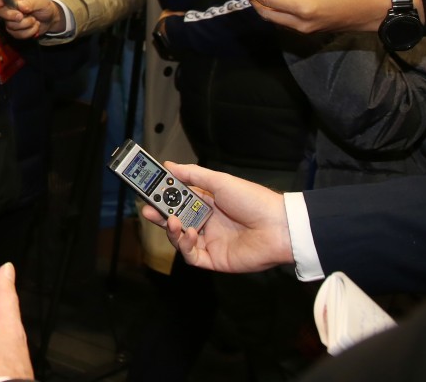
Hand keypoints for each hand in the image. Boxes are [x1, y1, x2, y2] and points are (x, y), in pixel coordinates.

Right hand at [0, 0, 60, 39]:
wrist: (50, 19)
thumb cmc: (44, 6)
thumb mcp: (41, 1)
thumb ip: (31, 3)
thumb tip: (20, 6)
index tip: (0, 4)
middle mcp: (10, 7)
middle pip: (0, 12)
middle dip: (10, 16)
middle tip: (21, 16)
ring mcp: (11, 20)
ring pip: (10, 25)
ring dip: (25, 25)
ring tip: (34, 20)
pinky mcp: (15, 30)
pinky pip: (17, 34)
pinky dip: (28, 32)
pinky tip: (35, 27)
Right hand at [139, 162, 293, 273]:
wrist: (278, 227)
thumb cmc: (254, 201)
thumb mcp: (220, 182)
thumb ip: (193, 175)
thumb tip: (170, 165)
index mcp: (208, 203)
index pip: (177, 200)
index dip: (162, 196)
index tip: (147, 189)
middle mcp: (206, 223)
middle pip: (175, 220)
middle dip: (159, 214)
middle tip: (147, 208)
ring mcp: (210, 242)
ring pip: (179, 239)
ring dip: (170, 229)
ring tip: (169, 219)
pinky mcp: (214, 259)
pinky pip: (191, 256)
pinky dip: (185, 245)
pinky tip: (190, 233)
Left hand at [236, 0, 395, 33]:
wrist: (367, 9)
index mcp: (301, 8)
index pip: (268, 0)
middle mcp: (299, 23)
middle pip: (267, 14)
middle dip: (254, 1)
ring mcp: (303, 30)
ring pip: (275, 19)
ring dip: (264, 7)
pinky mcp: (307, 30)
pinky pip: (285, 21)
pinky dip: (275, 11)